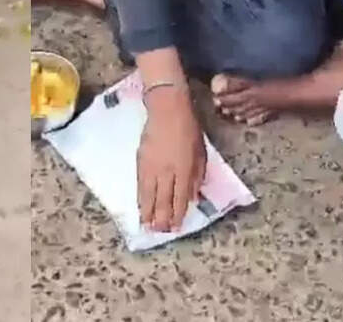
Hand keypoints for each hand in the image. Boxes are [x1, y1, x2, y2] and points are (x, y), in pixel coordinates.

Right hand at [138, 85, 206, 231]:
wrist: (167, 110)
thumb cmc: (189, 129)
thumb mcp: (201, 153)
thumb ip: (197, 176)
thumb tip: (193, 197)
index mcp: (185, 170)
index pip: (180, 198)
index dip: (178, 214)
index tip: (176, 227)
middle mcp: (167, 172)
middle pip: (164, 200)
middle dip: (162, 218)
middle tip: (160, 232)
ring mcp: (152, 167)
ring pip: (149, 195)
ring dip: (148, 212)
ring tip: (147, 226)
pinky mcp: (141, 161)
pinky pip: (140, 185)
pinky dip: (140, 198)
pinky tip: (140, 207)